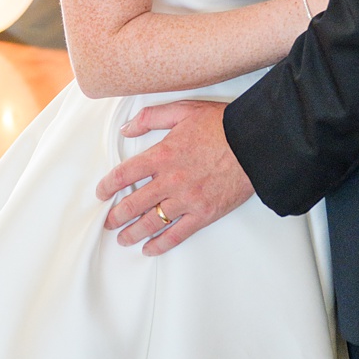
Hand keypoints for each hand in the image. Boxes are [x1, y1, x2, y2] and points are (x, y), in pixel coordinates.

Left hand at [97, 100, 252, 254]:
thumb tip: (127, 128)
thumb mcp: (185, 110)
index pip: (124, 174)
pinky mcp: (203, 213)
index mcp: (163, 154)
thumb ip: (151, 117)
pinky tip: (150, 248)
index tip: (102, 192)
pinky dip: (160, 244)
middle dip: (116, 216)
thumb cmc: (223, 124)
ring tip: (123, 238)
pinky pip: (176, 234)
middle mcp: (170, 180)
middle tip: (109, 221)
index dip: (108, 186)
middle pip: (133, 204)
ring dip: (132, 232)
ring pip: (150, 222)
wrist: (256, 141)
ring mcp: (187, 200)